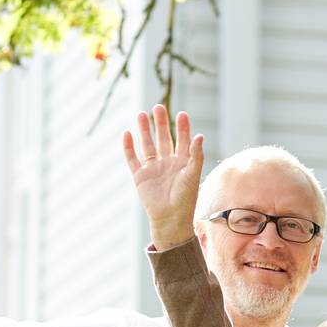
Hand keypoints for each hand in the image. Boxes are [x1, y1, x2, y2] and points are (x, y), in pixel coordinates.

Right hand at [122, 105, 203, 249]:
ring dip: (144, 130)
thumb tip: (200, 135)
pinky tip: (127, 133)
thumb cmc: (185, 199)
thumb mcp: (192, 175)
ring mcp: (152, 169)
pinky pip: (132, 158)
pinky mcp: (140, 176)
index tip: (182, 114)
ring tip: (141, 114)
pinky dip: (128, 147)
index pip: (182, 140)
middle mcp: (167, 163)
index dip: (182, 128)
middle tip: (158, 107)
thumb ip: (196, 155)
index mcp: (182, 163)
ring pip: (147, 145)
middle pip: (163, 138)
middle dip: (161, 123)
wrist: (170, 219)